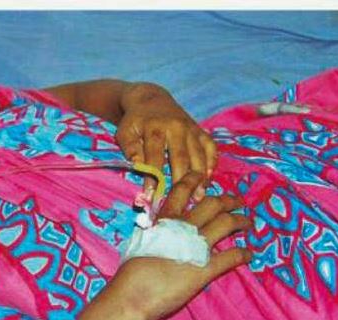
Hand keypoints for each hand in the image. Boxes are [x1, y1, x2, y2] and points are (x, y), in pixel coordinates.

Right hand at [110, 171, 250, 319]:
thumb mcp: (138, 243)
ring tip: (248, 223)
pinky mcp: (206, 269)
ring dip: (241, 221)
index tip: (201, 177)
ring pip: (227, 223)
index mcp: (164, 220)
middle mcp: (184, 228)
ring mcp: (197, 247)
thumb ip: (153, 233)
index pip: (182, 191)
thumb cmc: (129, 274)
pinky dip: (243, 254)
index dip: (193, 180)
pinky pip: (232, 256)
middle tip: (237, 202)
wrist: (132, 296)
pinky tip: (249, 254)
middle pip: (213, 204)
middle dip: (228, 200)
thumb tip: (156, 229)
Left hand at [115, 83, 217, 200]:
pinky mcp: (200, 130)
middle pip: (181, 158)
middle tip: (179, 202)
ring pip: (199, 155)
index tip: (151, 196)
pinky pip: (210, 147)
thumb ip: (130, 148)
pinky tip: (208, 179)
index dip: (153, 178)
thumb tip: (138, 166)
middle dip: (180, 182)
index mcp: (155, 128)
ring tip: (197, 197)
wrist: (151, 100)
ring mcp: (191, 129)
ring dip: (199, 178)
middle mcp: (176, 127)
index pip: (155, 157)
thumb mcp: (125, 132)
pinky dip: (212, 163)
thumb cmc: (135, 122)